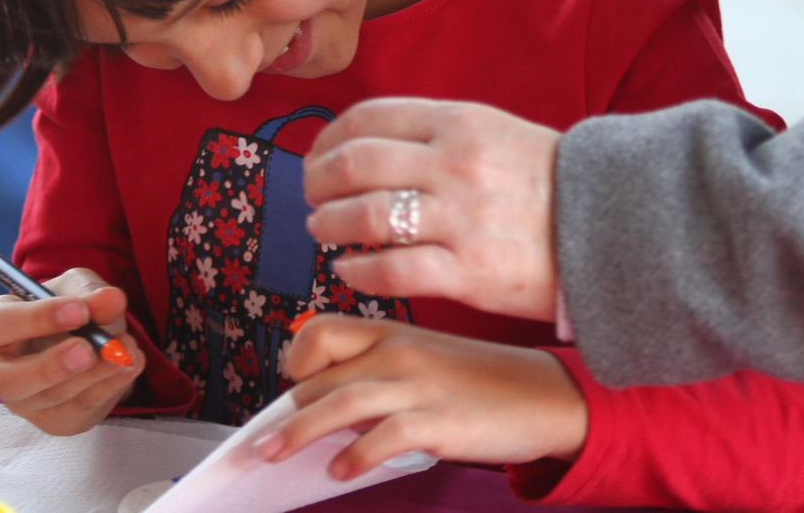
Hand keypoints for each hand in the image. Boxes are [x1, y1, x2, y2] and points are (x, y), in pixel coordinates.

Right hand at [0, 267, 144, 435]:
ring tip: (126, 349)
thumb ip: (90, 291)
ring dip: (94, 373)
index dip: (35, 319)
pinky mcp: (53, 421)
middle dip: (51, 366)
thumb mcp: (77, 287)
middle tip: (88, 350)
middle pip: (9, 380)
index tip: (79, 311)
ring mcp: (23, 402)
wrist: (88, 338)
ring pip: (53, 397)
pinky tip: (130, 365)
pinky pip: (80, 410)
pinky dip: (110, 387)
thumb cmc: (68, 308)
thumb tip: (111, 300)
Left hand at [254, 317, 586, 477]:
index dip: (294, 361)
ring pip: (340, 402)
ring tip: (271, 454)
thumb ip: (380, 375)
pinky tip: (339, 471)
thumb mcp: (426, 361)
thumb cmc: (484, 382)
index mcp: (392, 332)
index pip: (320, 332)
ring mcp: (419, 385)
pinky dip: (355, 455)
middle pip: (321, 375)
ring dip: (298, 431)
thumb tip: (331, 412)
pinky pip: (384, 437)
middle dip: (283, 411)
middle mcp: (399, 351)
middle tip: (256, 442)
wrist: (547, 395)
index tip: (286, 392)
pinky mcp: (440, 420)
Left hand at [304, 98, 560, 320]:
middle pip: (354, 163)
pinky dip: (355, 270)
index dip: (329, 138)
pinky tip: (347, 270)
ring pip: (363, 215)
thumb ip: (436, 132)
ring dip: (326, 223)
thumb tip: (369, 140)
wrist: (617, 230)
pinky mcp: (468, 272)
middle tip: (311, 195)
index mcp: (460, 122)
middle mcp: (456, 164)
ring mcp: (461, 219)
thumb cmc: (549, 183)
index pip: (368, 118)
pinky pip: (390, 269)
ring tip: (321, 230)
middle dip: (317, 180)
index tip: (319, 156)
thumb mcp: (496, 132)